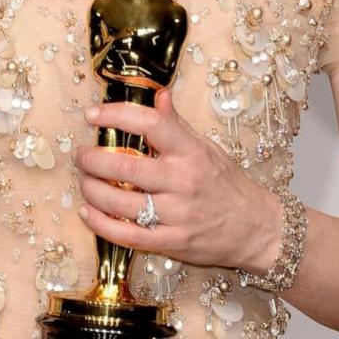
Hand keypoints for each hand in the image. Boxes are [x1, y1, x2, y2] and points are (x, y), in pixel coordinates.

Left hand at [73, 86, 278, 272]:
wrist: (257, 228)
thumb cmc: (229, 184)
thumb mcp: (207, 148)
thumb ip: (178, 124)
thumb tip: (159, 95)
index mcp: (191, 152)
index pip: (150, 124)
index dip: (116, 115)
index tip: (92, 115)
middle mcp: (183, 181)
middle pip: (126, 166)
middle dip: (92, 159)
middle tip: (80, 154)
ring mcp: (177, 214)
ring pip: (121, 202)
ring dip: (92, 190)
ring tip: (83, 181)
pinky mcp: (172, 243)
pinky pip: (128, 236)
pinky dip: (102, 225)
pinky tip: (87, 212)